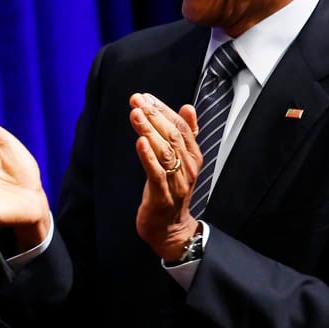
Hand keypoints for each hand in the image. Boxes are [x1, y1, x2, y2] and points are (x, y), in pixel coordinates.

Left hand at [128, 93, 201, 260]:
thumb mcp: (179, 161)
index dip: (163, 110)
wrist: (170, 231)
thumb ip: (185, 135)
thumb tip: (188, 106)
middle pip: (173, 136)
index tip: (145, 96)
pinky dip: (148, 156)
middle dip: (154, 115)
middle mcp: (188, 167)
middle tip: (136, 99)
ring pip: (165, 152)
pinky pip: (156, 173)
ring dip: (149, 130)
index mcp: (193, 156)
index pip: (180, 127)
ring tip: (136, 114)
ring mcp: (177, 182)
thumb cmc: (171, 191)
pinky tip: (139, 141)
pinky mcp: (162, 197)